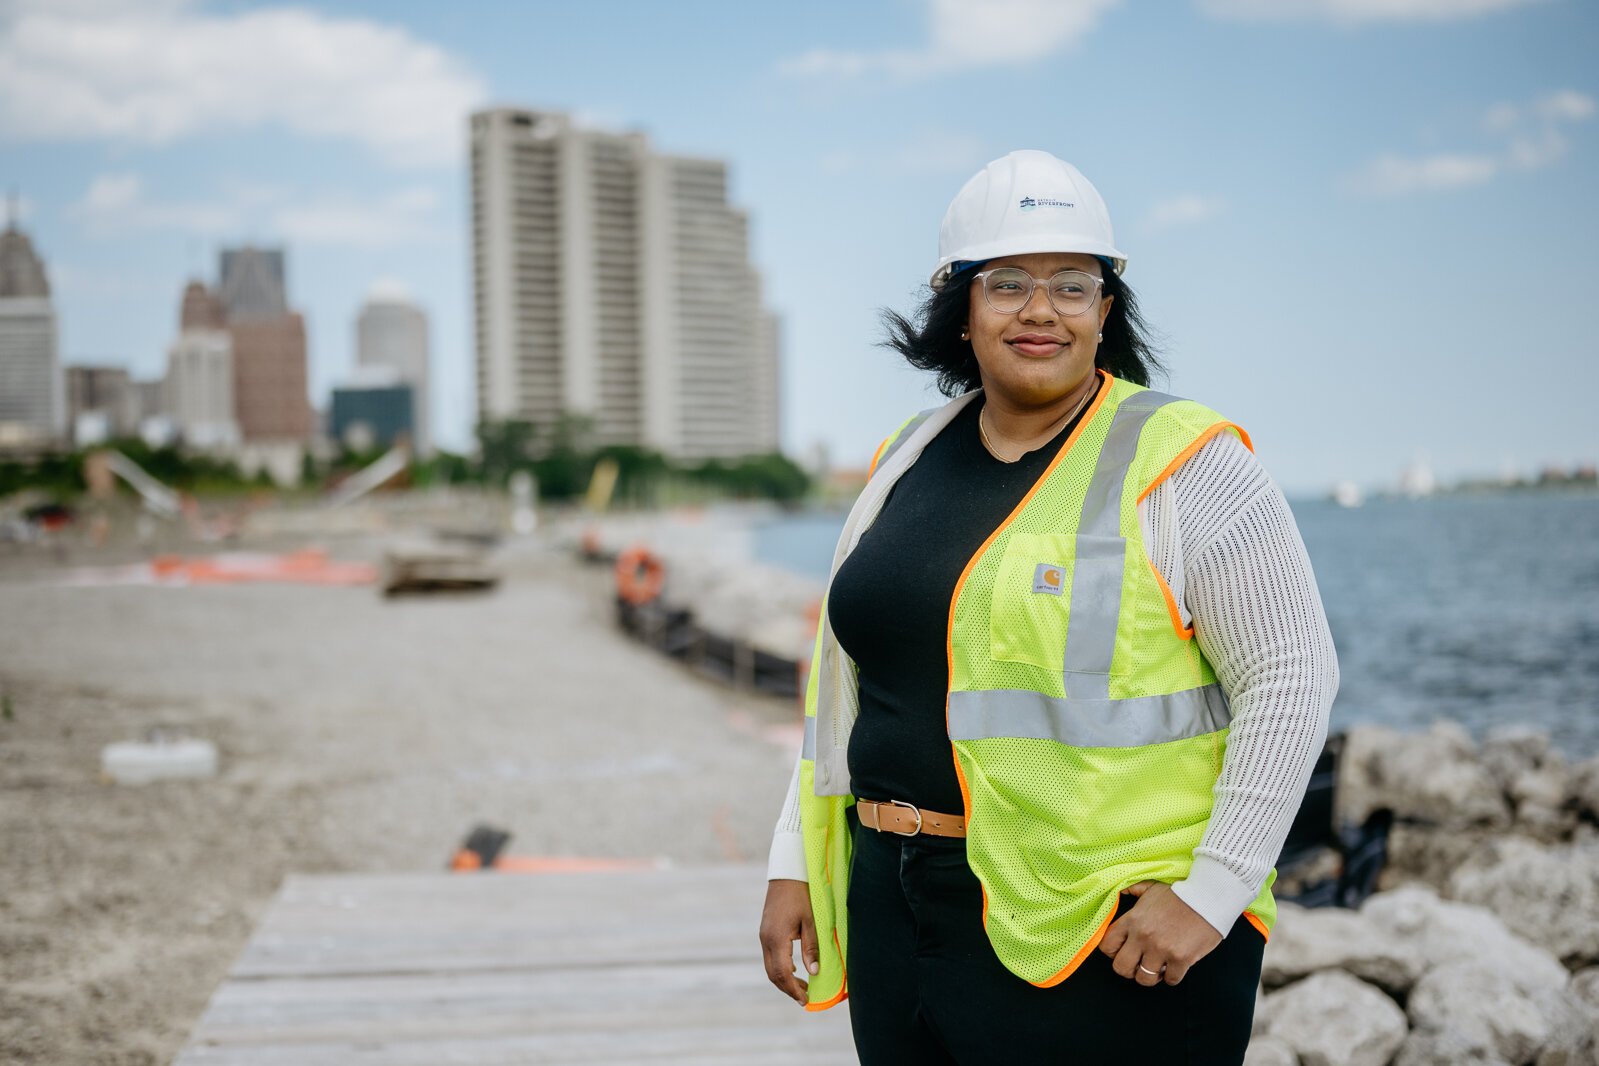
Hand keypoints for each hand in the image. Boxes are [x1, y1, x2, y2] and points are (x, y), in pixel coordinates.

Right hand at [759, 878, 818, 1005]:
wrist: (787, 875)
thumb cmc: (802, 896)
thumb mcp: (811, 922)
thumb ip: (811, 948)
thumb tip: (814, 972)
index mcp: (777, 938)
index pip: (783, 973)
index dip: (793, 989)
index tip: (805, 1000)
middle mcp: (766, 940)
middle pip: (773, 974)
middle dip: (788, 988)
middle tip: (804, 998)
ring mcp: (764, 936)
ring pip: (770, 967)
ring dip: (784, 979)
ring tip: (801, 987)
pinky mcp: (765, 932)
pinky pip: (770, 957)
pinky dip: (780, 968)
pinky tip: (795, 969)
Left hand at [1098, 881, 1221, 986]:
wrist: (1208, 896)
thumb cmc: (1180, 891)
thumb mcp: (1151, 887)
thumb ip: (1133, 889)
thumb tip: (1121, 890)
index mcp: (1132, 920)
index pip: (1107, 945)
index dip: (1112, 953)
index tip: (1122, 952)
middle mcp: (1142, 936)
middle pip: (1121, 968)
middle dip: (1128, 970)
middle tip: (1138, 964)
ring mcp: (1161, 949)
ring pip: (1144, 979)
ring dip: (1150, 976)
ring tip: (1158, 967)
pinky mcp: (1181, 959)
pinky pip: (1170, 980)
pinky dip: (1172, 977)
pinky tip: (1175, 966)